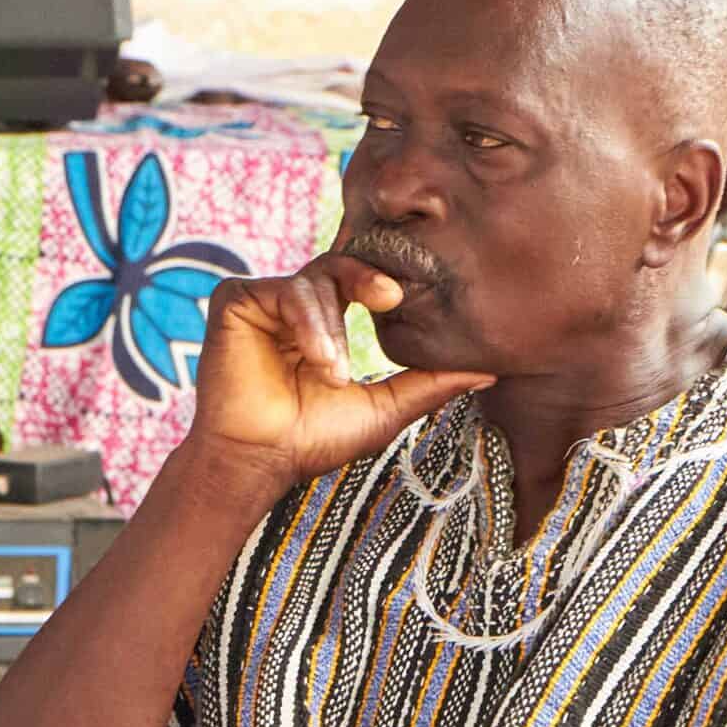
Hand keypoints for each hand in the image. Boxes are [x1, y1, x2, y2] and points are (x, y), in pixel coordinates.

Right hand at [188, 253, 491, 502]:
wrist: (260, 461)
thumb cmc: (315, 439)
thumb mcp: (385, 407)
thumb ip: (430, 383)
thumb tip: (490, 371)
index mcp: (326, 320)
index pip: (361, 281)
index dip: (386, 282)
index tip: (411, 298)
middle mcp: (295, 304)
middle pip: (341, 266)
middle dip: (368, 280)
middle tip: (392, 298)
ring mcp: (264, 300)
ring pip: (314, 282)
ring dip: (332, 329)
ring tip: (335, 374)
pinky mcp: (236, 300)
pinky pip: (283, 291)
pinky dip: (307, 324)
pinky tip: (317, 361)